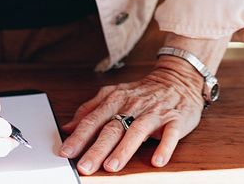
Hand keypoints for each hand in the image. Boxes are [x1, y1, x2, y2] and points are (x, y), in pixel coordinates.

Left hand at [60, 62, 204, 173]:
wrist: (177, 78)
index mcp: (116, 100)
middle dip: (97, 148)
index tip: (66, 151)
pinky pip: (170, 134)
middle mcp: (133, 106)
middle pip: (112, 128)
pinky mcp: (175, 120)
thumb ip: (90, 110)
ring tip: (112, 166)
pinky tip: (157, 160)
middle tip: (84, 166)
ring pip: (137, 131)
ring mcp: (154, 113)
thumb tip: (67, 128)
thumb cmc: (143, 92)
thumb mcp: (114, 95)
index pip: (94, 119)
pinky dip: (164, 147)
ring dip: (124, 149)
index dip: (79, 136)